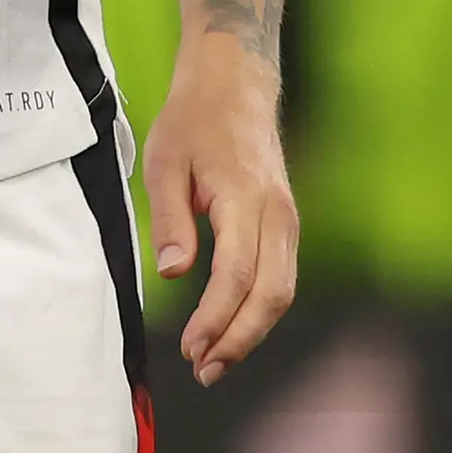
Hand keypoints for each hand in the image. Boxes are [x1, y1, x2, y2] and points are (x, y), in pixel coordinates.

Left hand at [139, 32, 297, 385]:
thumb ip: (169, 220)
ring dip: (251, 331)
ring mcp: (287, 217)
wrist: (235, 82)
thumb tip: (172, 272)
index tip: (190, 347)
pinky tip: (231, 327)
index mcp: (245, 197)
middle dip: (239, 339)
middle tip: (203, 369)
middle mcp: (276, 212)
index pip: (237, 273)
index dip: (215, 317)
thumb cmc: (194, 120)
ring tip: (214, 360)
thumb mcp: (165, 162)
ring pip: (283, 290)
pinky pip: (281, 276)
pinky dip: (260, 310)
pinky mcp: (286, 222)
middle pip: (272, 292)